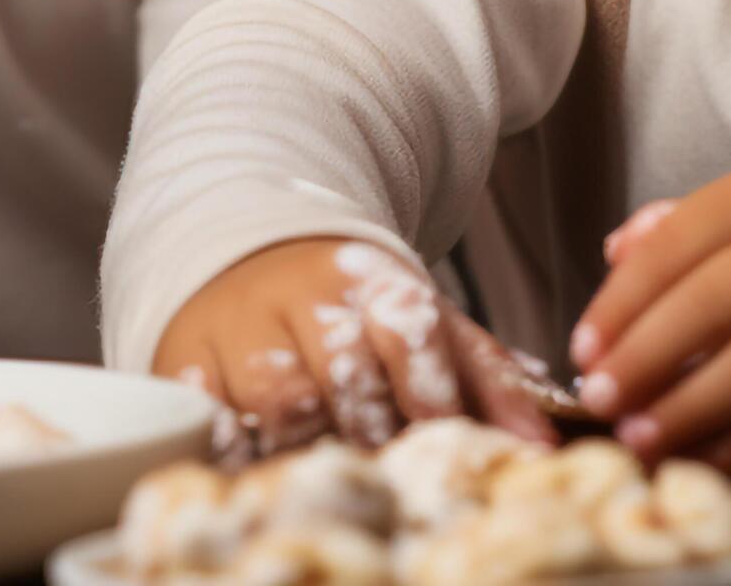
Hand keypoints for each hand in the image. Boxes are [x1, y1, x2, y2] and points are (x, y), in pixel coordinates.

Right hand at [150, 237, 561, 465]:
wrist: (251, 251)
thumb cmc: (354, 307)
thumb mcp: (426, 323)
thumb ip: (486, 379)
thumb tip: (543, 446)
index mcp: (371, 280)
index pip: (408, 332)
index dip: (432, 395)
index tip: (444, 441)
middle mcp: (302, 297)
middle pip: (345, 376)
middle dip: (375, 433)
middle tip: (393, 476)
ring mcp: (240, 326)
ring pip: (279, 399)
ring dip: (313, 448)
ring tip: (336, 479)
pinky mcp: (187, 358)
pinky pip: (209, 412)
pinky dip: (234, 449)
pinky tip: (260, 472)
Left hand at [569, 158, 730, 471]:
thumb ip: (690, 228)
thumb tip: (612, 255)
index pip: (682, 238)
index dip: (624, 299)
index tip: (581, 346)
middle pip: (716, 301)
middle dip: (644, 357)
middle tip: (598, 399)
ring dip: (689, 408)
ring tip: (638, 437)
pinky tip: (710, 456)